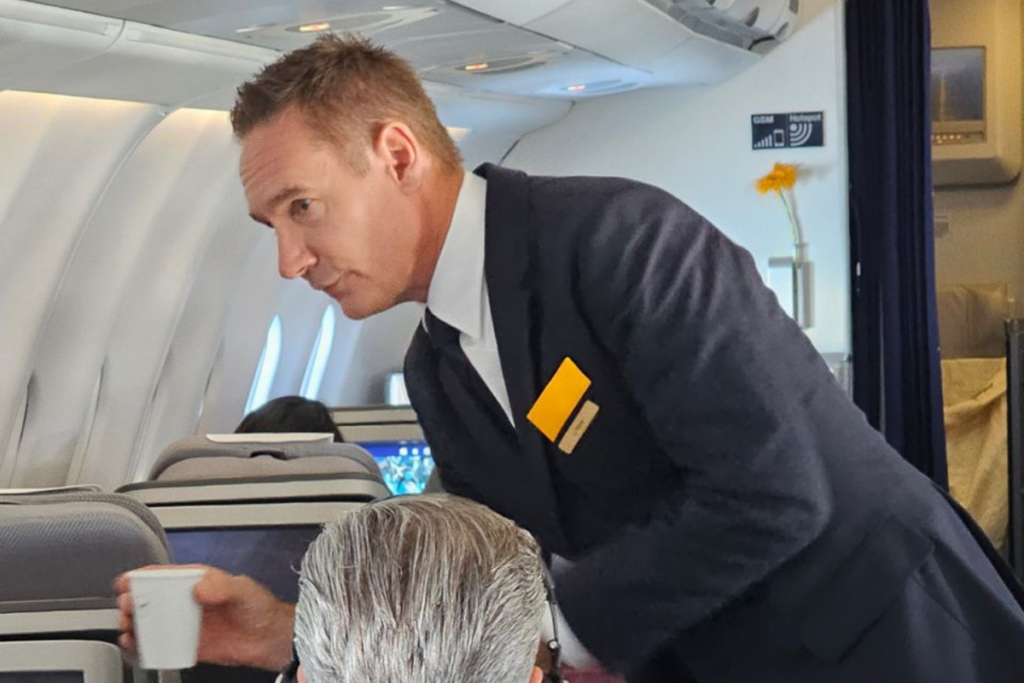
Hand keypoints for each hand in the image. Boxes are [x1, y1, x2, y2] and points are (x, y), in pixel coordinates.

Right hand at [115, 565, 294, 670]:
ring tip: (127, 627)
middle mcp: (188, 602)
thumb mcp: (243, 590)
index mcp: (198, 582)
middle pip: (152, 599)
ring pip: (152, 622)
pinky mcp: (187, 645)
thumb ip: (223, 585)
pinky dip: (145, 646)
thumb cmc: (259, 608)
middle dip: (133, 601)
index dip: (143, 576)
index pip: (166, 575)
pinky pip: (160, 645)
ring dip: (135, 623)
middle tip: (126, 607)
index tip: (127, 580)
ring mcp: (186, 624)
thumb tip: (201, 587)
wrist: (268, 639)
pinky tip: (136, 645)